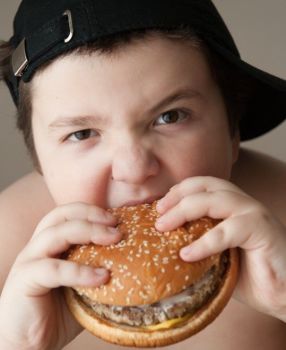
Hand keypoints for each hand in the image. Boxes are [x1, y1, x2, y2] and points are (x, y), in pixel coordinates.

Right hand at [0, 202, 121, 349]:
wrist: (28, 343)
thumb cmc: (58, 312)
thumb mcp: (84, 285)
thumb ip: (100, 270)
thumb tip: (136, 264)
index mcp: (51, 243)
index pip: (69, 212)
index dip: (92, 210)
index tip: (118, 219)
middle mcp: (38, 246)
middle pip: (61, 214)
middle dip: (91, 214)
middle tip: (116, 225)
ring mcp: (29, 260)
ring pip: (56, 233)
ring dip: (88, 232)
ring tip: (114, 239)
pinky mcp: (24, 280)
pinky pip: (54, 268)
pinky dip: (80, 271)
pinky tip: (102, 277)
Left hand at [155, 176, 285, 321]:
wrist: (285, 292)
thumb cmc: (251, 273)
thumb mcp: (217, 254)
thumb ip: (199, 242)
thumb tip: (163, 247)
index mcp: (231, 204)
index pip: (200, 184)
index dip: (177, 191)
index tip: (158, 207)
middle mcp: (242, 203)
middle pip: (203, 186)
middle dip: (176, 198)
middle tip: (157, 216)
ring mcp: (253, 213)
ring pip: (214, 199)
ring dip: (184, 211)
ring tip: (163, 228)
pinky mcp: (262, 229)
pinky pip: (228, 230)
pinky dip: (204, 242)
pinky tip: (187, 254)